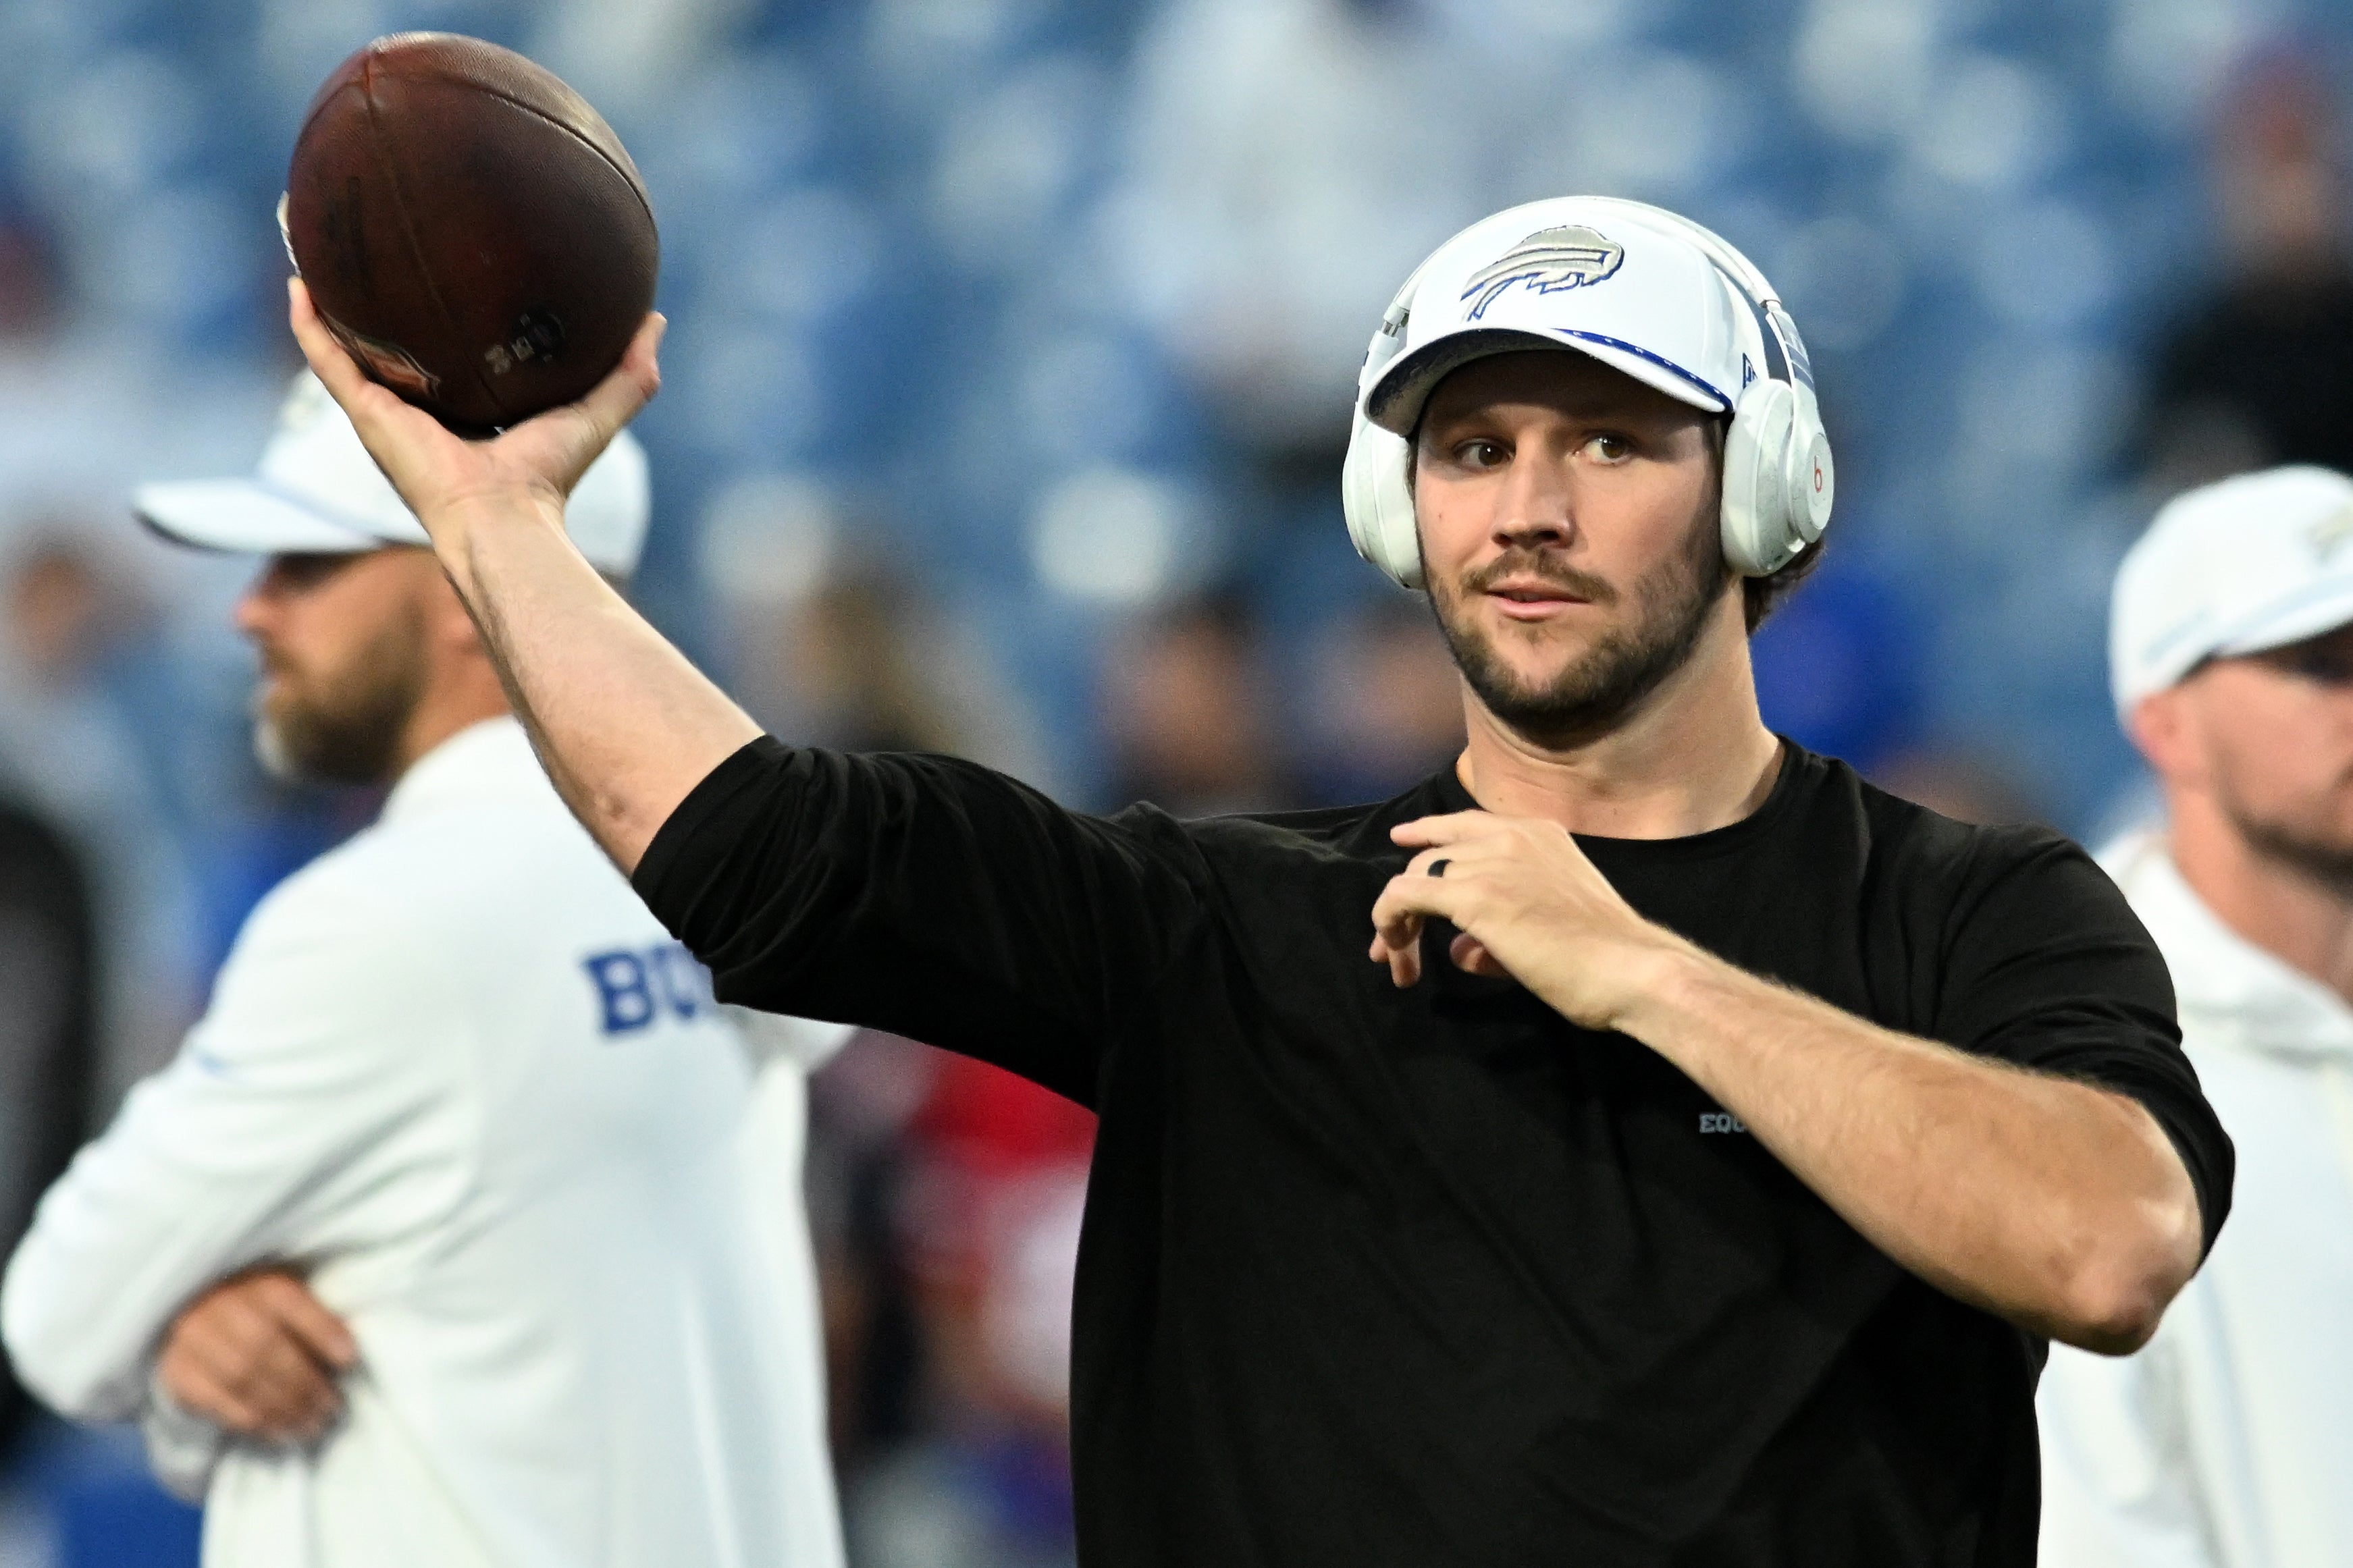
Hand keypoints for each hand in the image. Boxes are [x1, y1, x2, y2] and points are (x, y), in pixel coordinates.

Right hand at [157, 1268, 356, 1443]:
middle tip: (332, 1409)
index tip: (350, 1360)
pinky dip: (251, 1420)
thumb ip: (314, 1317)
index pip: (290, 1302)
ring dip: (281, 1408)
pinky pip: (214, 1401)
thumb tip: (346, 1356)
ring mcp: (192, 1339)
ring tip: (312, 1427)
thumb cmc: (261, 1309)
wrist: (194, 1313)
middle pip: (264, 1346)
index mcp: (257, 1282)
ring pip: (240, 1377)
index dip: (322, 1331)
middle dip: (304, 1383)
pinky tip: (279, 1431)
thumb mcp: (292, 1296)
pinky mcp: (176, 1371)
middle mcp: (220, 1305)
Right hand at [286, 278, 662, 558]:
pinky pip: (328, 360)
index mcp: (465, 405)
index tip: (444, 266)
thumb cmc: (549, 477)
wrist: (505, 517)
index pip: (449, 352)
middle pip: (389, 341)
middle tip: (366, 240)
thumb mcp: (597, 413)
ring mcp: (386, 410)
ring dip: (325, 299)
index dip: (443, 314)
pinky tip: (300, 281)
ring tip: (311, 243)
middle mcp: (419, 406)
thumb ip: (630, 373)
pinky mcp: (365, 415)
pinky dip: (311, 324)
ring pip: (344, 343)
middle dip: (373, 298)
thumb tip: (655, 319)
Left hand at [1367, 810, 1687, 1028]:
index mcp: (1538, 835)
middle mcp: (1512, 837)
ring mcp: (1491, 862)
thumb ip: (1499, 930)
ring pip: (1414, 878)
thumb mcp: (1549, 925)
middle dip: (1407, 899)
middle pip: (1433, 856)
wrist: (1630, 970)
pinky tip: (1394, 952)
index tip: (1403, 841)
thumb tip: (1460, 949)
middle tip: (1394, 945)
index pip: (1467, 824)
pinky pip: (1403, 896)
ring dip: (1399, 925)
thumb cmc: (1603, 958)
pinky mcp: (1474, 895)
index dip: (1428, 831)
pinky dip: (1388, 922)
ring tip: (1399, 964)